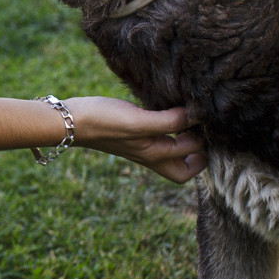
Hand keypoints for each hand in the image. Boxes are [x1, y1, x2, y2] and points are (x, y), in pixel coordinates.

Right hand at [68, 97, 204, 182]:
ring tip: (192, 118)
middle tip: (205, 131)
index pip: (193, 156)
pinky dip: (169, 128)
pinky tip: (169, 109)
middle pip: (183, 169)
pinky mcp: (132, 133)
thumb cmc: (103, 122)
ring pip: (172, 152)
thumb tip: (197, 116)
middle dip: (199, 156)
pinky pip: (158, 137)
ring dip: (185, 140)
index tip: (208, 119)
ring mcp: (141, 145)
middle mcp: (151, 154)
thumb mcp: (139, 121)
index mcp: (156, 155)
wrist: (70, 121)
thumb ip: (169, 121)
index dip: (205, 141)